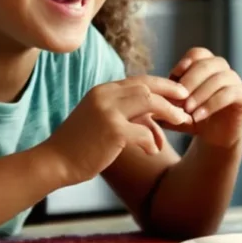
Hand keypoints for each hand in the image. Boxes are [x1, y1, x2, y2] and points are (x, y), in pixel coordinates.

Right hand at [40, 76, 190, 184]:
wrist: (54, 162)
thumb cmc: (81, 146)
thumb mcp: (105, 123)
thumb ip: (130, 118)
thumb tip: (158, 124)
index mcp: (102, 91)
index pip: (139, 80)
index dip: (162, 85)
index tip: (179, 93)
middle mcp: (105, 95)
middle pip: (147, 86)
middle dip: (172, 92)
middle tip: (188, 103)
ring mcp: (108, 111)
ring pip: (149, 101)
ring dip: (169, 112)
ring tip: (182, 122)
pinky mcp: (112, 130)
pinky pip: (144, 132)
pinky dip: (153, 141)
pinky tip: (152, 151)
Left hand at [164, 47, 241, 148]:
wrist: (213, 138)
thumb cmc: (193, 118)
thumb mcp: (176, 108)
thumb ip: (166, 98)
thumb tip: (153, 92)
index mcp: (207, 66)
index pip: (198, 53)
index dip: (186, 62)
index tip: (173, 77)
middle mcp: (224, 70)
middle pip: (209, 64)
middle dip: (191, 80)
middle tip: (178, 98)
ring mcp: (236, 82)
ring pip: (220, 78)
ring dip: (201, 93)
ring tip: (187, 109)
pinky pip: (230, 94)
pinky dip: (212, 104)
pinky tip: (198, 117)